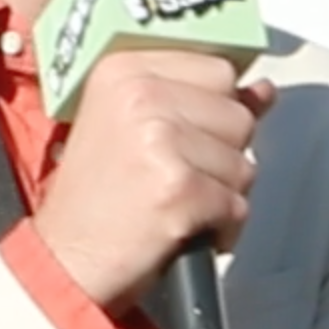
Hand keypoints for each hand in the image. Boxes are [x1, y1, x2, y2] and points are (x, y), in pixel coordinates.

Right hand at [29, 49, 275, 317]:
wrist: (66, 259)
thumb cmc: (96, 198)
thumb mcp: (133, 126)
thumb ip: (199, 100)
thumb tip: (262, 91)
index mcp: (124, 69)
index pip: (219, 68)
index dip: (216, 109)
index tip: (191, 133)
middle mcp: (141, 95)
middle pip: (237, 115)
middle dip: (222, 153)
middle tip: (174, 175)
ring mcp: (160, 140)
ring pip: (243, 163)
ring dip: (221, 194)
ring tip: (174, 202)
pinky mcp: (178, 189)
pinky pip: (237, 205)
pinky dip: (220, 227)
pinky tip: (183, 228)